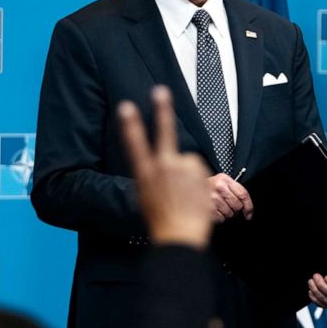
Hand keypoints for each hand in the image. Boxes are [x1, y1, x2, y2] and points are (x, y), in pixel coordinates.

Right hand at [118, 86, 212, 248]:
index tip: (127, 107)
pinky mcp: (199, 174)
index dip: (130, 125)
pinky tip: (193, 196)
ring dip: (187, 173)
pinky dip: (198, 180)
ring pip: (187, 161)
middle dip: (161, 111)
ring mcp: (182, 170)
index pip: (135, 144)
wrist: (180, 236)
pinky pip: (199, 171)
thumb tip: (163, 167)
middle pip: (163, 133)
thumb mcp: (146, 198)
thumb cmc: (161, 222)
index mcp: (144, 175)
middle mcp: (162, 168)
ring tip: (184, 195)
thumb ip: (154, 178)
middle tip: (160, 91)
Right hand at [208, 173, 253, 221]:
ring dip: (226, 214)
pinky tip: (214, 211)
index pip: (243, 193)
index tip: (249, 213)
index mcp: (224, 179)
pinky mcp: (207, 208)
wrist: (188, 189)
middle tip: (228, 206)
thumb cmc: (207, 188)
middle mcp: (218, 187)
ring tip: (219, 208)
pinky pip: (221, 219)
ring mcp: (212, 198)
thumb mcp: (221, 182)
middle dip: (235, 209)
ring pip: (230, 214)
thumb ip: (234, 190)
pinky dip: (219, 217)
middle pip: (238, 205)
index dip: (249, 206)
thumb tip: (247, 210)